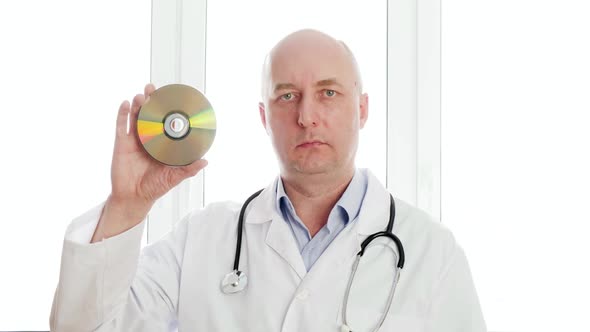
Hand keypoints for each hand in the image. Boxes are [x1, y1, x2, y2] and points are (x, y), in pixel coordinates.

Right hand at [92, 84, 207, 241]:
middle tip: (154, 89)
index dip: (167, 109)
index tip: (172, 96)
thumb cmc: (154, 187)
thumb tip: (205, 161)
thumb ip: (188, 169)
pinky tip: (126, 104)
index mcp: (161, 143)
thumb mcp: (174, 177)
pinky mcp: (122, 144)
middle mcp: (148, 138)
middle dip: (151, 100)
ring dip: (138, 104)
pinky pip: (121, 126)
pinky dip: (123, 114)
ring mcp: (134, 140)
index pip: (165, 122)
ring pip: (135, 117)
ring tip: (142, 96)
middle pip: (149, 115)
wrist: (134, 198)